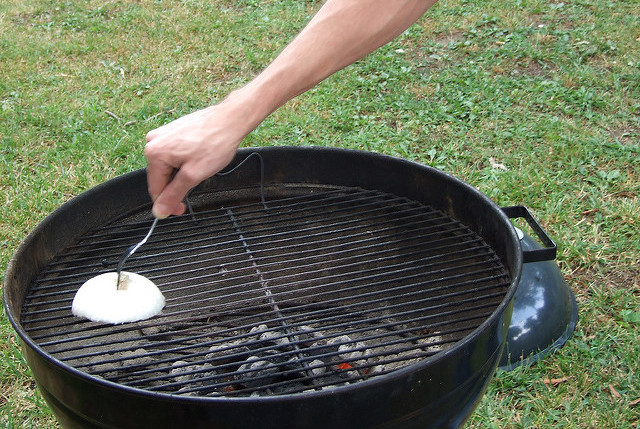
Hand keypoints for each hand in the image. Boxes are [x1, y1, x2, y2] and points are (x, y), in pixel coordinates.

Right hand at [144, 96, 255, 217]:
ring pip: (169, 167)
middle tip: (197, 185)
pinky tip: (199, 158)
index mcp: (154, 153)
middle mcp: (153, 141)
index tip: (181, 210)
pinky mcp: (173, 131)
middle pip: (161, 177)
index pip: (155, 189)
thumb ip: (173, 195)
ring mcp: (163, 134)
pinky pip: (174, 155)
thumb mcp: (193, 175)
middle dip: (177, 187)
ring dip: (182, 174)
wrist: (230, 120)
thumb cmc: (215, 142)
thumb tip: (160, 210)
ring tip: (201, 167)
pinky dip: (185, 163)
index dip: (168, 204)